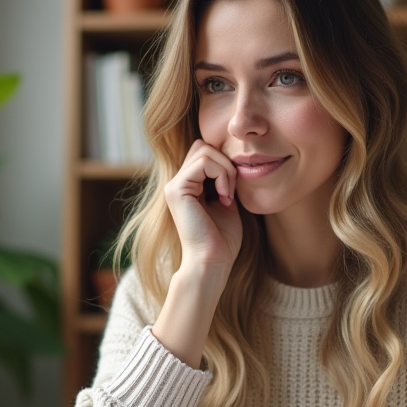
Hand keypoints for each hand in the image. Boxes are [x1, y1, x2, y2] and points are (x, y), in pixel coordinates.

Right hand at [164, 139, 242, 270]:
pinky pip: (204, 162)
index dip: (224, 164)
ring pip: (204, 150)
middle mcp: (177, 183)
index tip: (232, 192)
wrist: (213, 261)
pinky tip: (224, 197)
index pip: (205, 152)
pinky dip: (221, 175)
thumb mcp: (226, 201)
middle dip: (225, 162)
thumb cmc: (222, 239)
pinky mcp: (176, 189)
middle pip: (202, 146)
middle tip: (231, 191)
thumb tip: (232, 157)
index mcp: (187, 185)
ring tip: (228, 195)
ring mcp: (174, 185)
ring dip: (225, 170)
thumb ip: (224, 180)